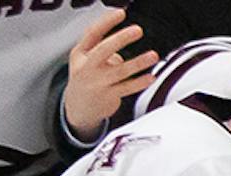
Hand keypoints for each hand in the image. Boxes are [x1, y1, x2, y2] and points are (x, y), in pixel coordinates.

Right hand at [63, 9, 157, 141]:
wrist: (78, 107)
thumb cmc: (85, 78)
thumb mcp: (83, 58)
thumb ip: (100, 46)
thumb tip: (122, 38)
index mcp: (81, 53)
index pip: (92, 33)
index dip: (106, 22)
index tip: (121, 13)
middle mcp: (88, 67)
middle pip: (104, 49)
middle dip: (121, 38)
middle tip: (137, 30)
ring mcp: (98, 82)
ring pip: (120, 71)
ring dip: (138, 62)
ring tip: (153, 55)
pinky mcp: (108, 96)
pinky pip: (127, 88)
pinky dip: (140, 82)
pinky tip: (151, 77)